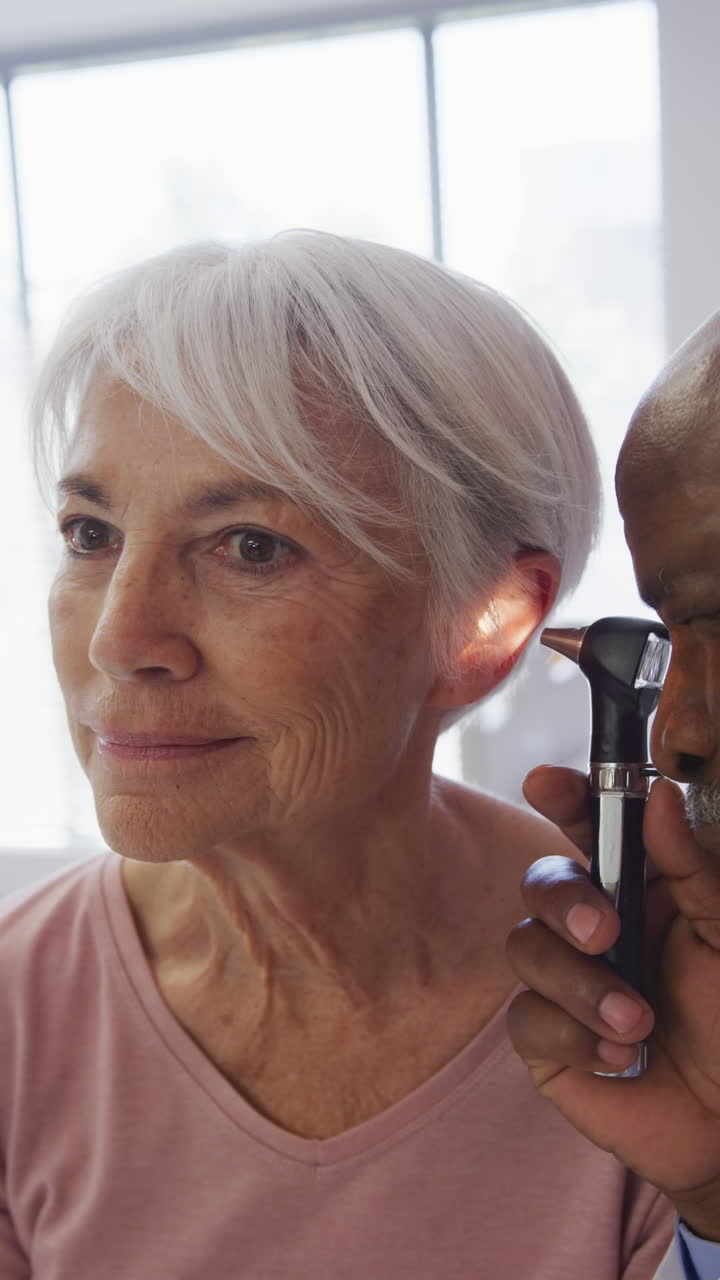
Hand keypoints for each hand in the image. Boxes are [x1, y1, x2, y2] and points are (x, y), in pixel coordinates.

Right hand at [507, 765, 719, 1239]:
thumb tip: (661, 796)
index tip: (547, 784)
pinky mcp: (546, 1037)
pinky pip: (527, 1018)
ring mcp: (564, 980)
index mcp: (639, 887)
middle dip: (564, 901)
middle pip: (541, 881)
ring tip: (639, 1022)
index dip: (563, 796)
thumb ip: (693, 868)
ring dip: (582, 986)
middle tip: (603, 933)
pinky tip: (623, 1059)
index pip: (589, 825)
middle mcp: (594, 925)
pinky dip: (575, 1036)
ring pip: (526, 948)